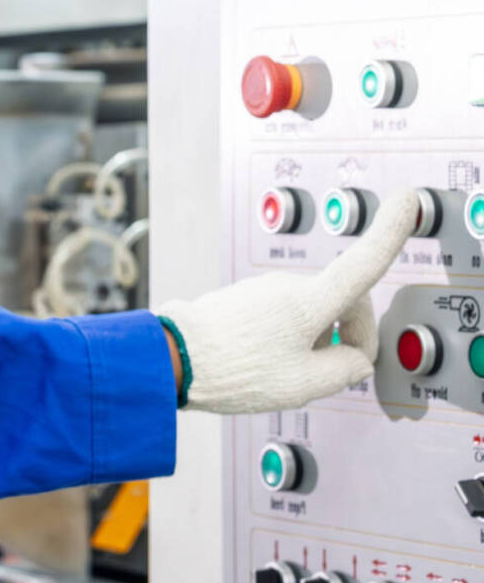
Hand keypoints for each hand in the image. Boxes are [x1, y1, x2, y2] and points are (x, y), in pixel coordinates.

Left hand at [156, 188, 418, 414]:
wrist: (176, 357)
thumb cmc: (236, 368)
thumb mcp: (307, 383)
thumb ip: (347, 368)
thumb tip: (355, 356)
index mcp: (309, 301)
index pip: (361, 264)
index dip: (389, 233)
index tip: (406, 200)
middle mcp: (288, 285)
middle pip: (344, 302)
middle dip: (350, 335)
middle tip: (329, 372)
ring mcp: (265, 288)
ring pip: (315, 312)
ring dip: (317, 340)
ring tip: (283, 371)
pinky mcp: (248, 298)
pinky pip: (287, 316)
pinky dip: (292, 338)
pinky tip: (267, 362)